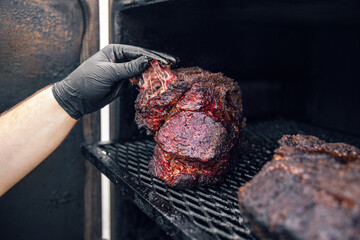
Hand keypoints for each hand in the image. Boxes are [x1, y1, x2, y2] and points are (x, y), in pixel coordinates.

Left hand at [52, 44, 176, 118]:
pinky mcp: (123, 84)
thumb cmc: (86, 81)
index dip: (152, 56)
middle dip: (155, 64)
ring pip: (141, 72)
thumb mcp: (108, 73)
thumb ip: (129, 68)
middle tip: (170, 66)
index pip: (138, 52)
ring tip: (165, 76)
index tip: (165, 60)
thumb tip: (146, 61)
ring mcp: (122, 72)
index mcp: (115, 51)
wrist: (76, 100)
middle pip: (142, 61)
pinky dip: (145, 83)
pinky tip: (154, 84)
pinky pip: (137, 82)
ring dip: (152, 74)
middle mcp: (120, 60)